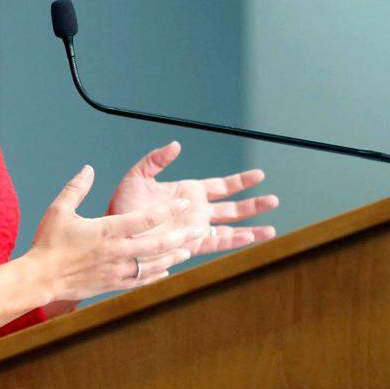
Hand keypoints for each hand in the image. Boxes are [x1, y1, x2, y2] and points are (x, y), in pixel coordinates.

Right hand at [28, 165, 206, 301]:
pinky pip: (141, 280)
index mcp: (105, 231)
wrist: (41, 277)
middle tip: (199, 230)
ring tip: (188, 249)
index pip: (143, 219)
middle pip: (156, 245)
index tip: (183, 202)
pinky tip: (166, 270)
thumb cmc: (48, 242)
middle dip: (180, 237)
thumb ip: (76, 188)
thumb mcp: (59, 210)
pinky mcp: (113, 284)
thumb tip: (89, 169)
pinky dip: (156, 274)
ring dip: (173, 256)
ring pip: (153, 264)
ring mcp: (116, 270)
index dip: (166, 210)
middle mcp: (116, 251)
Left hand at [108, 141, 278, 255]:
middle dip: (253, 204)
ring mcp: (195, 228)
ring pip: (230, 227)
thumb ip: (156, 160)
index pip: (221, 186)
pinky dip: (234, 240)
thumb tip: (176, 145)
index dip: (240, 181)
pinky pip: (216, 242)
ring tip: (272, 228)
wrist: (115, 231)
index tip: (260, 175)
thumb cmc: (122, 205)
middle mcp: (195, 210)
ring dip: (251, 226)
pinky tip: (250, 237)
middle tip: (274, 200)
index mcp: (187, 191)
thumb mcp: (138, 176)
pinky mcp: (190, 243)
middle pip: (232, 207)